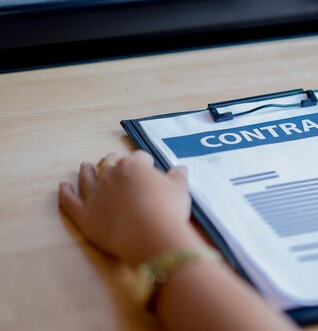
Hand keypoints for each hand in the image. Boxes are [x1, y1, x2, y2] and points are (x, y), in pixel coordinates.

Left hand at [59, 151, 202, 266]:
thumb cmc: (168, 210)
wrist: (150, 235)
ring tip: (84, 167)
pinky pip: (70, 201)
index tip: (148, 168)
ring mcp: (95, 194)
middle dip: (112, 162)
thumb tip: (180, 170)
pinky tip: (63, 187)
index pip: (139, 158)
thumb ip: (178, 177)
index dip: (145, 163)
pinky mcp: (84, 215)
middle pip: (109, 164)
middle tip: (112, 161)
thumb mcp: (180, 190)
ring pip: (86, 179)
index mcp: (133, 165)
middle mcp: (110, 175)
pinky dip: (65, 193)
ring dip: (85, 172)